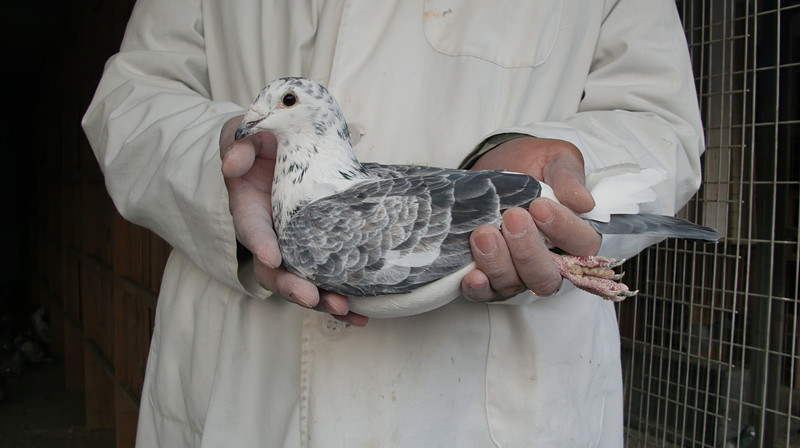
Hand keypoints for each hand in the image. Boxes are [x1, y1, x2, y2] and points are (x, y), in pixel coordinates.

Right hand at [220, 115, 366, 324]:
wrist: (282, 145)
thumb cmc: (260, 140)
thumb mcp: (243, 132)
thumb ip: (236, 144)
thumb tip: (234, 164)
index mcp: (249, 207)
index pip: (250, 228)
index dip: (260, 244)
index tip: (272, 258)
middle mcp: (270, 234)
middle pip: (274, 269)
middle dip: (291, 286)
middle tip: (311, 297)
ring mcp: (293, 245)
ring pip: (302, 280)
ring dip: (320, 299)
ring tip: (343, 309)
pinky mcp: (317, 249)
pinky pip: (327, 277)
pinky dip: (342, 298)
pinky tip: (362, 315)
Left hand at [461, 137, 601, 301]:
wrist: (496, 160)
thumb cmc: (534, 163)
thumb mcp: (556, 159)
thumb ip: (569, 177)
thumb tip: (583, 202)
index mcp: (575, 235)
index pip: (582, 246)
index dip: (564, 230)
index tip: (540, 206)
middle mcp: (550, 261)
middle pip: (547, 277)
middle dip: (528, 252)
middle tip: (512, 218)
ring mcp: (519, 272)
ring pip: (515, 285)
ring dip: (498, 263)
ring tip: (484, 234)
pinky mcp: (490, 276)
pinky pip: (486, 293)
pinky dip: (479, 288)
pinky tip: (472, 275)